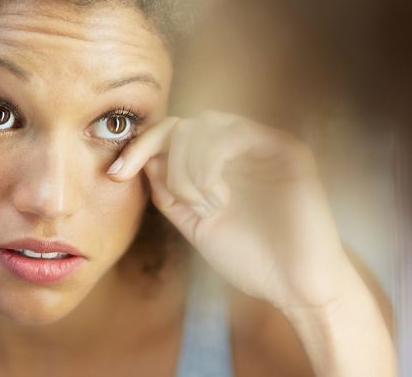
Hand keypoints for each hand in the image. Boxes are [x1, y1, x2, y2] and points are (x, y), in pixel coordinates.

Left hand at [108, 112, 358, 309]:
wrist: (296, 289)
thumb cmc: (252, 260)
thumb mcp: (196, 225)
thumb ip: (170, 193)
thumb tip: (143, 160)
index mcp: (218, 162)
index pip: (172, 134)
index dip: (140, 146)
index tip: (115, 174)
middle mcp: (241, 148)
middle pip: (185, 123)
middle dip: (164, 157)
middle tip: (179, 199)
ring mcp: (264, 146)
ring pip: (207, 124)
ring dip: (189, 165)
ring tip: (203, 204)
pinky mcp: (288, 151)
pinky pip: (239, 133)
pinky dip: (212, 160)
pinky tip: (215, 195)